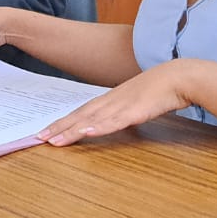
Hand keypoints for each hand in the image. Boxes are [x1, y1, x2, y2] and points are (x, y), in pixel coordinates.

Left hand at [35, 61, 193, 145]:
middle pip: (78, 116)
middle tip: (37, 138)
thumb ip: (123, 113)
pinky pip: (113, 122)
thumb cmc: (159, 89)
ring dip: (70, 131)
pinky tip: (84, 133)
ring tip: (53, 140)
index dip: (62, 122)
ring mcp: (121, 106)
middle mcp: (110, 101)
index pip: (80, 112)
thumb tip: (115, 123)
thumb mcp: (136, 103)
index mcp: (110, 99)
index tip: (45, 131)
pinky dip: (97, 128)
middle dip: (57, 128)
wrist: (179, 77)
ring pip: (90, 120)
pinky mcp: (134, 112)